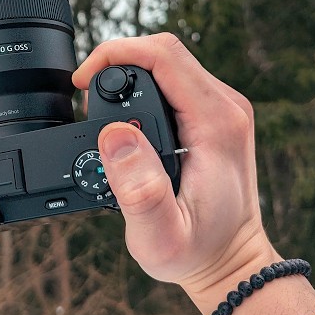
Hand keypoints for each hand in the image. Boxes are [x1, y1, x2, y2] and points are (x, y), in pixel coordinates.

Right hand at [72, 33, 277, 297]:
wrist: (232, 262)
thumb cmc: (200, 251)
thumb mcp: (162, 237)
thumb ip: (139, 192)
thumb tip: (115, 136)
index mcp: (216, 124)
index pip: (164, 57)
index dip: (116, 55)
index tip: (82, 82)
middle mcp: (226, 108)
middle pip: (165, 53)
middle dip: (118, 65)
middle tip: (87, 102)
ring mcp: (223, 110)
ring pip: (170, 64)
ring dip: (130, 77)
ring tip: (101, 114)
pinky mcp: (215, 117)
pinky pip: (175, 83)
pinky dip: (144, 92)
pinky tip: (126, 123)